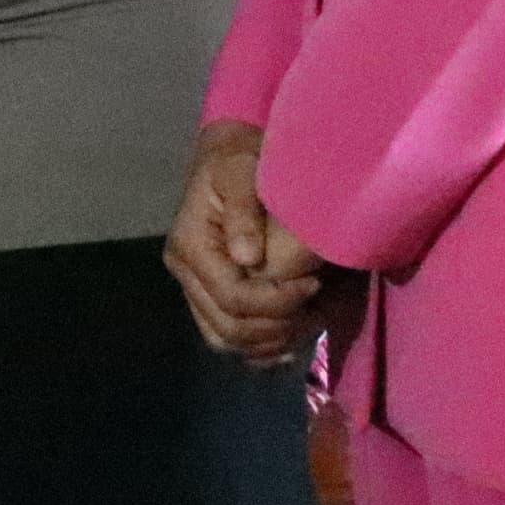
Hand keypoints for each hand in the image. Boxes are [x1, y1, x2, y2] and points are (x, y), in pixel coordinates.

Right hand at [162, 122, 336, 367]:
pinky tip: (291, 336)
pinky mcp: (208, 295)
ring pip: (227, 339)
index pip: (231, 296)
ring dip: (272, 341)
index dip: (276, 301)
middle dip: (279, 326)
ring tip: (310, 320)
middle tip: (319, 307)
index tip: (315, 283)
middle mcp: (185, 273)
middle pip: (228, 327)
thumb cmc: (238, 161)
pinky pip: (230, 337)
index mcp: (190, 245)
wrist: (228, 159)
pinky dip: (261, 345)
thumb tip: (247, 257)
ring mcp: (194, 288)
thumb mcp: (241, 172)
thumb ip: (243, 211)